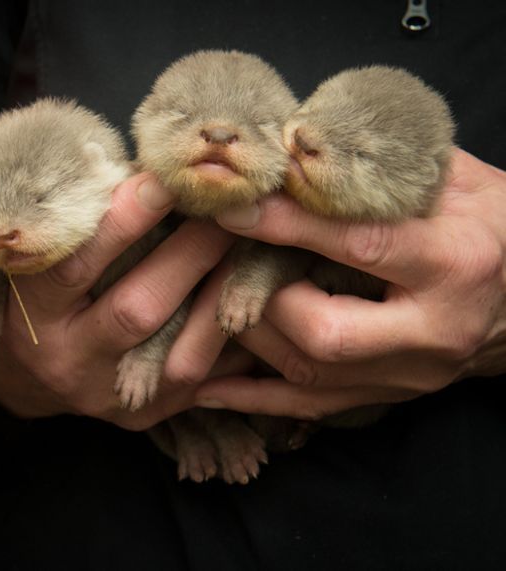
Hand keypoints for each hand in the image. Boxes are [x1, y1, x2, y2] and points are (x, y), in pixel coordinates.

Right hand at [0, 173, 236, 430]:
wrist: (22, 381)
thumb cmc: (16, 297)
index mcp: (28, 315)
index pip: (71, 266)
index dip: (120, 222)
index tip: (161, 178)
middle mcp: (67, 361)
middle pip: (135, 310)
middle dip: (190, 253)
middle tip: (230, 206)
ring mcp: (108, 396)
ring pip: (179, 354)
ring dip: (223, 294)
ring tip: (256, 246)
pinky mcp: (144, 417)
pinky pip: (202, 380)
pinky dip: (232, 336)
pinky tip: (256, 298)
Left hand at [196, 149, 505, 419]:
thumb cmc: (492, 223)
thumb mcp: (456, 180)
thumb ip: (381, 168)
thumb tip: (292, 149)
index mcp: (454, 260)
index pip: (360, 246)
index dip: (289, 227)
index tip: (233, 208)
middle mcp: (433, 329)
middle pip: (327, 332)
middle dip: (264, 298)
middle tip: (226, 263)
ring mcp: (412, 374)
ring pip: (310, 374)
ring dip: (247, 339)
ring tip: (205, 303)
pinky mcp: (391, 397)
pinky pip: (310, 408)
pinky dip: (252, 399)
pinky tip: (204, 387)